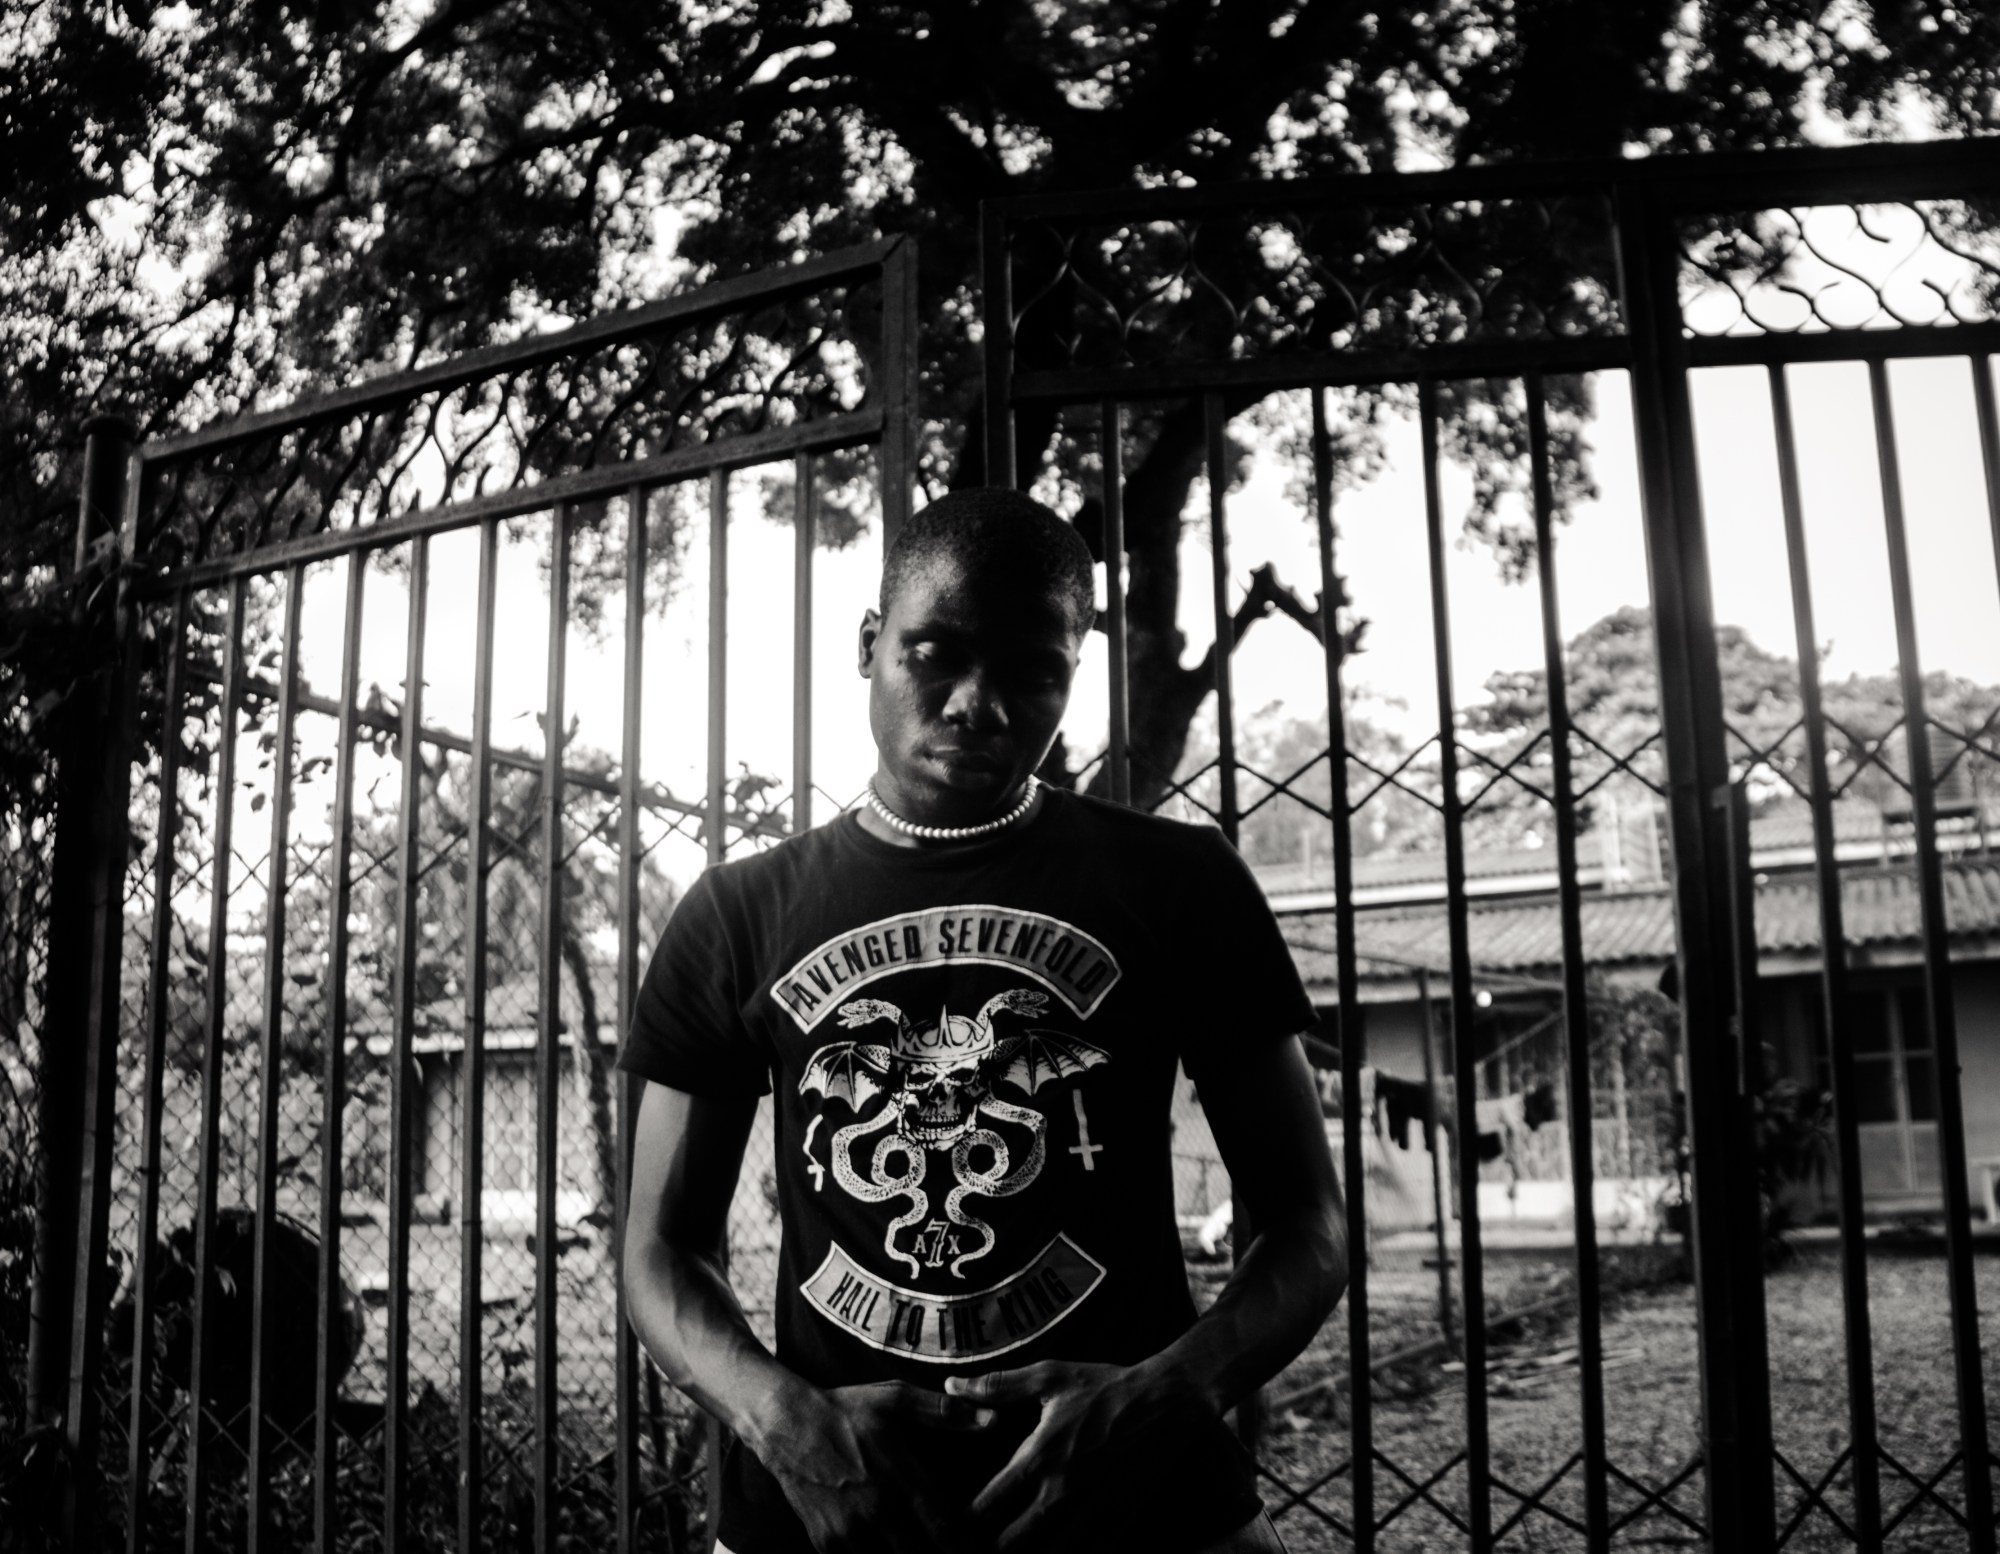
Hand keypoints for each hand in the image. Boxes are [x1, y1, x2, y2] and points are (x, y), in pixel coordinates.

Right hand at [758, 1379, 994, 1553]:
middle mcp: (877, 1514)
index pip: (947, 1533)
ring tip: (908, 1540)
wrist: (784, 1424)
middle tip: (943, 1545)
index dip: (967, 1547)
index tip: (979, 1549)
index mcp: (901, 1482)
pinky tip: (878, 1541)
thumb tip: (992, 1419)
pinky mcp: (825, 1543)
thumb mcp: (896, 1398)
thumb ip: (945, 1412)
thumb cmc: (845, 1409)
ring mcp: (849, 1533)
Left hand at [946, 1359, 1218, 1549]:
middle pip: (1014, 1543)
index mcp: (1041, 1456)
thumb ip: (997, 1386)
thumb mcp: (1050, 1376)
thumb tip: (951, 1386)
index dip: (968, 1519)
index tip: (958, 1522)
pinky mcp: (1121, 1521)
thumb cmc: (1105, 1386)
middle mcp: (1064, 1492)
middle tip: (979, 1548)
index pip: (990, 1504)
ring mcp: (1094, 1511)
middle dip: (994, 1549)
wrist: (1168, 1402)